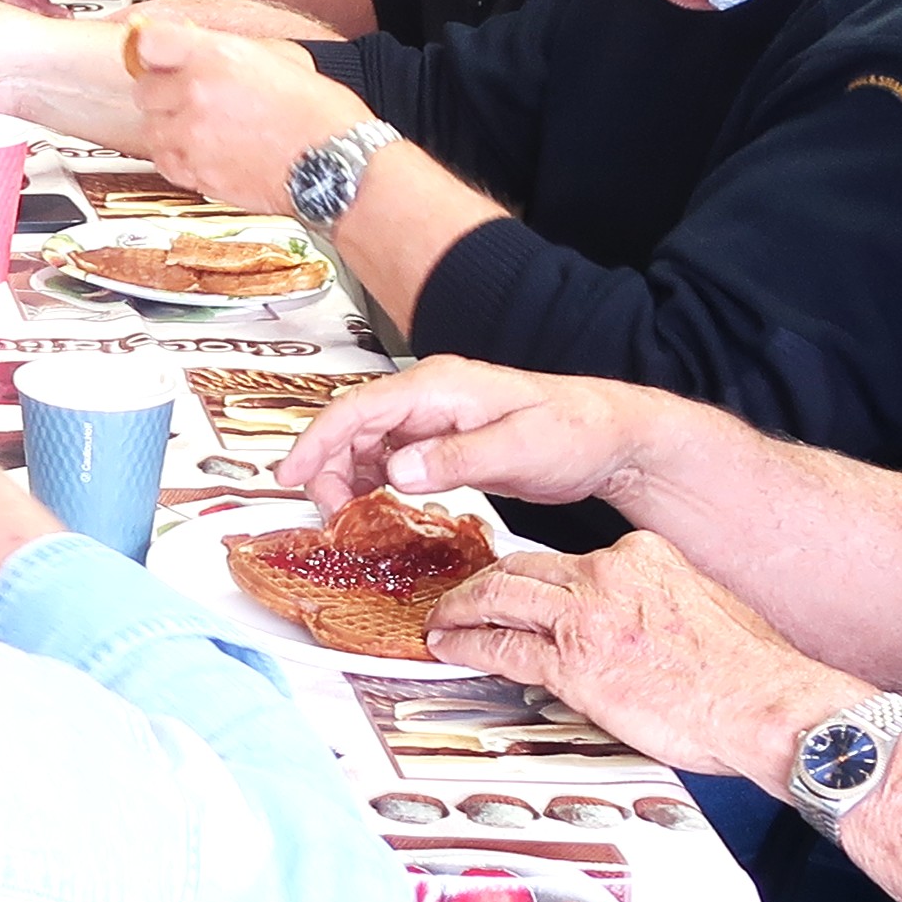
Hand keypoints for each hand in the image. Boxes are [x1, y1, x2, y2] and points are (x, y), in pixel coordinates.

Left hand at [112, 8, 369, 214]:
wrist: (337, 166)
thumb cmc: (321, 116)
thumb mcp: (277, 59)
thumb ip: (227, 53)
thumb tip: (198, 48)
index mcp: (216, 58)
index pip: (149, 43)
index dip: (154, 50)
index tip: (159, 56)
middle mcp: (196, 95)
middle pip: (143, 90)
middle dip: (163, 93)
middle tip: (188, 97)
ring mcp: (193, 138)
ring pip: (151, 129)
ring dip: (168, 127)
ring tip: (201, 129)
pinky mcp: (197, 174)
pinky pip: (165, 162)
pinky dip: (177, 158)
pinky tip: (202, 152)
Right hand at [286, 356, 683, 514]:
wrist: (611, 437)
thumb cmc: (575, 431)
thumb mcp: (519, 448)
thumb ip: (456, 459)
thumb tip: (399, 470)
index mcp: (439, 386)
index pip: (358, 409)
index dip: (317, 442)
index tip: (290, 475)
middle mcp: (430, 396)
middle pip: (353, 426)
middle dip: (328, 467)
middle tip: (330, 513)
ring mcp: (434, 417)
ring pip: (367, 442)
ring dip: (348, 477)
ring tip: (348, 515)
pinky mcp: (442, 440)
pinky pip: (390, 457)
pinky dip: (373, 481)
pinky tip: (376, 506)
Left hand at [422, 535, 855, 784]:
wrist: (767, 705)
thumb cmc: (749, 672)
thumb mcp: (704, 604)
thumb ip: (656, 598)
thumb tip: (631, 619)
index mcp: (642, 554)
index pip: (569, 558)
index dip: (535, 575)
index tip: (519, 587)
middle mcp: (607, 574)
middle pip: (521, 567)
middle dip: (483, 582)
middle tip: (460, 598)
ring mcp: (586, 616)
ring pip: (499, 597)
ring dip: (460, 609)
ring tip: (442, 621)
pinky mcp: (573, 663)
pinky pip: (502, 647)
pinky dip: (467, 645)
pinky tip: (451, 649)